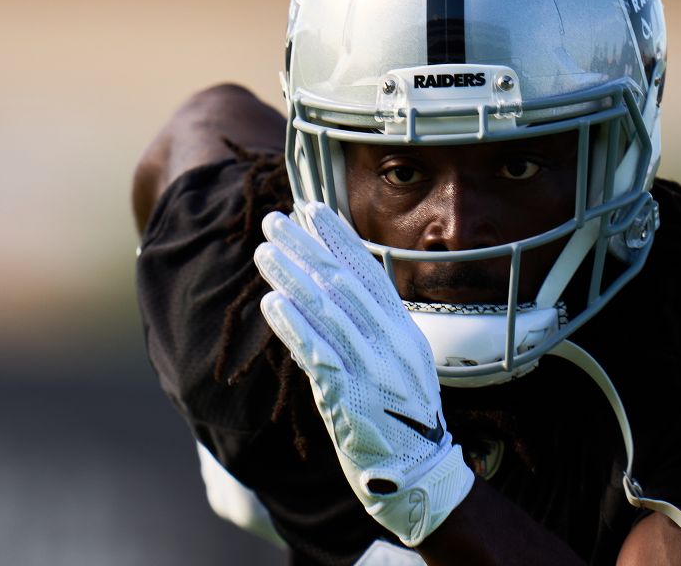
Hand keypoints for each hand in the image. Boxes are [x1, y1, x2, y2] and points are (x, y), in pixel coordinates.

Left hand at [253, 202, 473, 546]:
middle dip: (305, 247)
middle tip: (273, 220)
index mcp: (402, 330)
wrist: (417, 472)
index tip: (312, 208)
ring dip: (290, 276)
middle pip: (342, 282)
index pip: (369, 271)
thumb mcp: (399, 360)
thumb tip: (337, 284)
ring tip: (263, 251)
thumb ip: (372, 325)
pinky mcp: (349, 396)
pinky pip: (317, 353)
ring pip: (325, 311)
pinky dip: (293, 325)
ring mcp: (371, 368)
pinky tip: (270, 302)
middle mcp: (389, 342)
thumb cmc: (400, 414)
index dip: (339, 238)